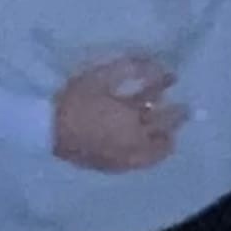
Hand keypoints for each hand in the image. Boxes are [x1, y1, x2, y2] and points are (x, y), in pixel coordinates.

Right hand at [52, 56, 188, 171]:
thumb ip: (130, 70)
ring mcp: (121, 161)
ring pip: (151, 156)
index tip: (185, 102)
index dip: (179, 108)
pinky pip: (136, 162)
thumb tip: (155, 64)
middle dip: (173, 125)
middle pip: (162, 141)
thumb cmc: (75, 100)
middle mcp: (133, 149)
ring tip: (165, 131)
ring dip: (160, 141)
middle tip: (182, 112)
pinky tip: (140, 140)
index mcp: (134, 127)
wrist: (44, 129)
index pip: (167, 120)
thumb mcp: (102, 78)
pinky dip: (145, 152)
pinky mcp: (109, 166)